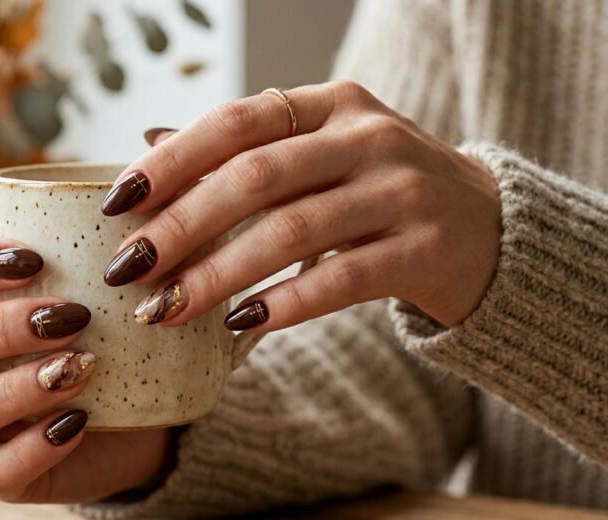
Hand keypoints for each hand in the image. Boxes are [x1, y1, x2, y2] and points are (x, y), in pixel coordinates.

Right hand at [0, 164, 170, 502]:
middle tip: (72, 315)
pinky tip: (79, 421)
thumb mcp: (78, 254)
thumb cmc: (101, 309)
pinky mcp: (0, 471)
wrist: (148, 393)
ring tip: (81, 368)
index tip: (32, 256)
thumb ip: (30, 210)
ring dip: (15, 390)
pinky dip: (34, 448)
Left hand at [101, 81, 500, 329]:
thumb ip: (245, 153)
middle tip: (128, 269)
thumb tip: (151, 147)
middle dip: (180, 226)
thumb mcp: (320, 155)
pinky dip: (284, 303)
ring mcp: (402, 191)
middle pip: (256, 177)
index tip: (118, 202)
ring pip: (292, 230)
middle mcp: (368, 136)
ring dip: (218, 274)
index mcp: (331, 105)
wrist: (490, 231)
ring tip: (167, 310)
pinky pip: (341, 279)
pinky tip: (240, 326)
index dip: (172, 160)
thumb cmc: (380, 194)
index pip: (237, 122)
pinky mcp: (425, 250)